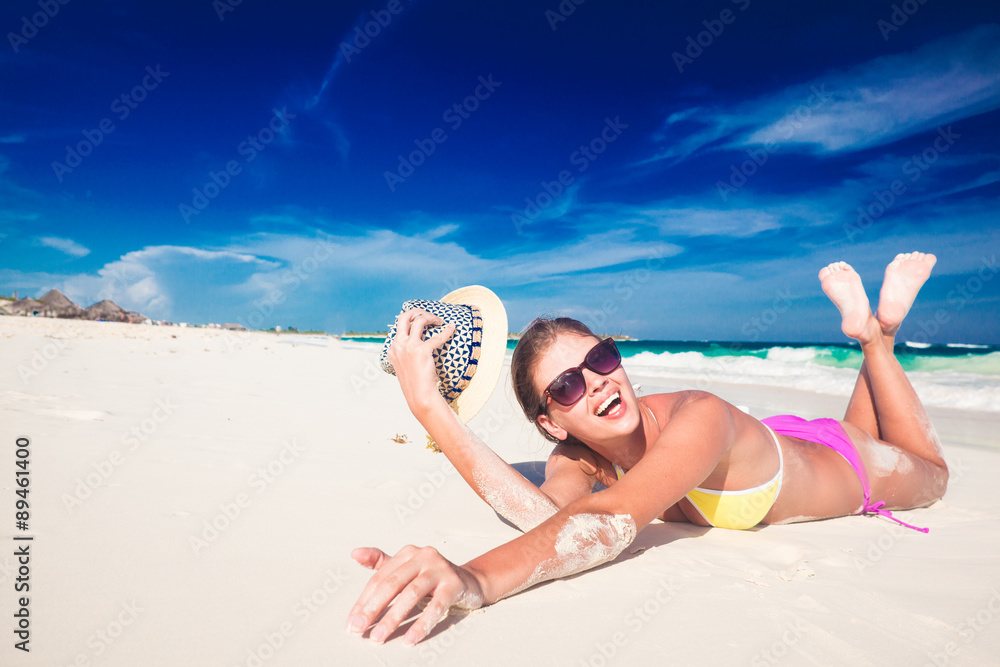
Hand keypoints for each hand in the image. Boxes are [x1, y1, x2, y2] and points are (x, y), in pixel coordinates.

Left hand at [347, 545, 483, 645]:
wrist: (469, 582)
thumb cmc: (433, 577)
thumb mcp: (406, 567)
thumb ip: (381, 563)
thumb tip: (355, 554)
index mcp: (408, 554)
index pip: (380, 578)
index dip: (364, 601)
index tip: (352, 621)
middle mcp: (423, 557)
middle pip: (392, 584)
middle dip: (373, 608)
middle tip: (359, 629)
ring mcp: (440, 569)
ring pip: (411, 594)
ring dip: (393, 618)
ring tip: (379, 636)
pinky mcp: (454, 584)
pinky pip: (436, 606)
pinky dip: (421, 624)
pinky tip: (410, 638)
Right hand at [387, 309, 455, 414]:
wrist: (419, 395)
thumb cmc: (415, 382)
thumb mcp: (405, 366)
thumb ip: (406, 354)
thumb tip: (417, 346)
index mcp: (393, 349)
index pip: (399, 326)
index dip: (411, 320)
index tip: (422, 320)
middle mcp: (398, 345)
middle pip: (404, 317)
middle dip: (417, 311)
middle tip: (428, 315)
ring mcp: (408, 347)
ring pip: (419, 321)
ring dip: (431, 317)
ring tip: (440, 320)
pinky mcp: (421, 351)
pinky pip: (437, 337)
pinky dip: (446, 331)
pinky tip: (452, 328)